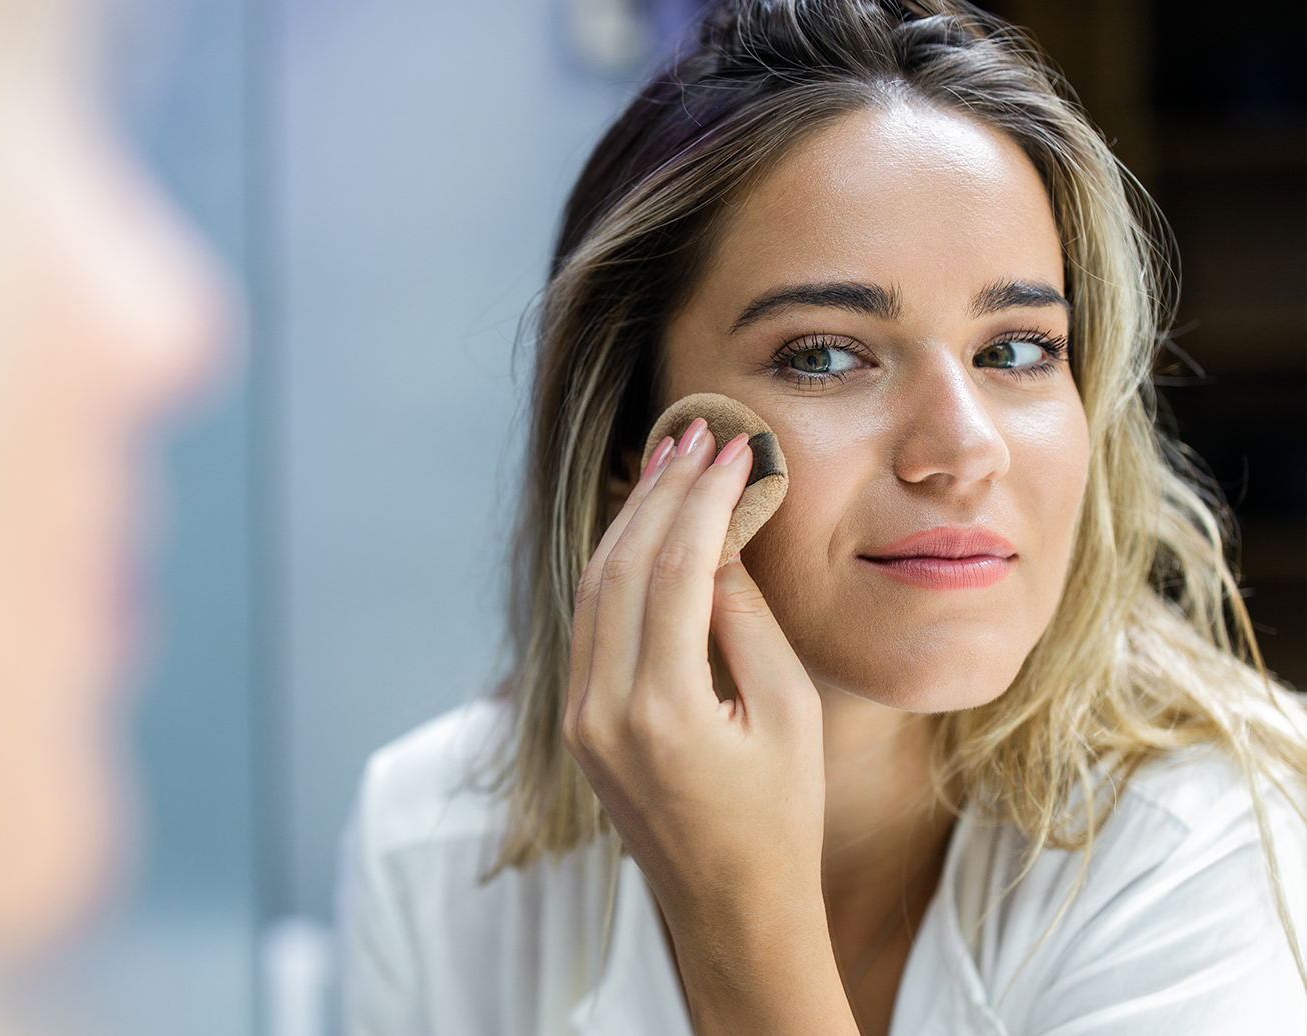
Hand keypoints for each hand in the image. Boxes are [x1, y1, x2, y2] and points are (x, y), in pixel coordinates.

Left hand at [564, 419, 846, 1033]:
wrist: (729, 909)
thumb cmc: (779, 818)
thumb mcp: (787, 713)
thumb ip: (745, 620)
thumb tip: (719, 539)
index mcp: (662, 712)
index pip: (674, 570)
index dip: (704, 500)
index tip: (732, 449)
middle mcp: (604, 711)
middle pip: (622, 566)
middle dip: (661, 492)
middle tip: (697, 433)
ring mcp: (581, 718)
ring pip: (594, 587)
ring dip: (631, 519)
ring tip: (669, 461)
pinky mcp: (579, 723)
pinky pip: (589, 622)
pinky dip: (613, 565)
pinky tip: (639, 525)